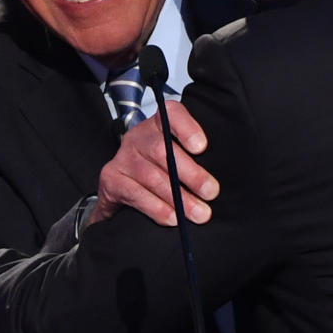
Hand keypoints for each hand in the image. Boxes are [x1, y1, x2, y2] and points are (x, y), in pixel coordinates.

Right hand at [94, 100, 217, 227]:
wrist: (123, 192)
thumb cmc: (162, 172)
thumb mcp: (181, 159)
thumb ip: (199, 160)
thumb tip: (222, 182)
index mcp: (159, 125)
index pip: (172, 114)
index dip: (187, 128)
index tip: (202, 146)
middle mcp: (139, 136)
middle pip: (162, 150)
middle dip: (191, 174)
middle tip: (211, 192)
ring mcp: (123, 157)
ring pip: (151, 176)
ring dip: (178, 198)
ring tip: (199, 213)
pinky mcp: (111, 179)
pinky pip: (135, 194)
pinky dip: (157, 208)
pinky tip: (173, 218)